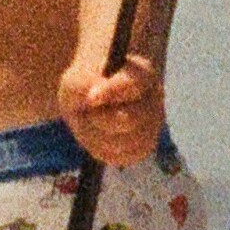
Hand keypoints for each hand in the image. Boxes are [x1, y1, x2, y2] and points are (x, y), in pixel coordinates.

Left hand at [61, 51, 166, 166]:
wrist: (91, 99)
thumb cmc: (85, 85)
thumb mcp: (75, 80)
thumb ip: (83, 84)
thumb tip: (93, 98)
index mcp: (142, 73)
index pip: (134, 82)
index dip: (112, 91)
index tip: (90, 98)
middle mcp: (154, 99)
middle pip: (129, 119)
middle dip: (98, 120)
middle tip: (85, 113)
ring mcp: (153, 124)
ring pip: (125, 143)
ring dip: (97, 137)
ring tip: (88, 123)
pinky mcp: (145, 146)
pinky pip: (123, 156)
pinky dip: (102, 150)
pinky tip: (95, 137)